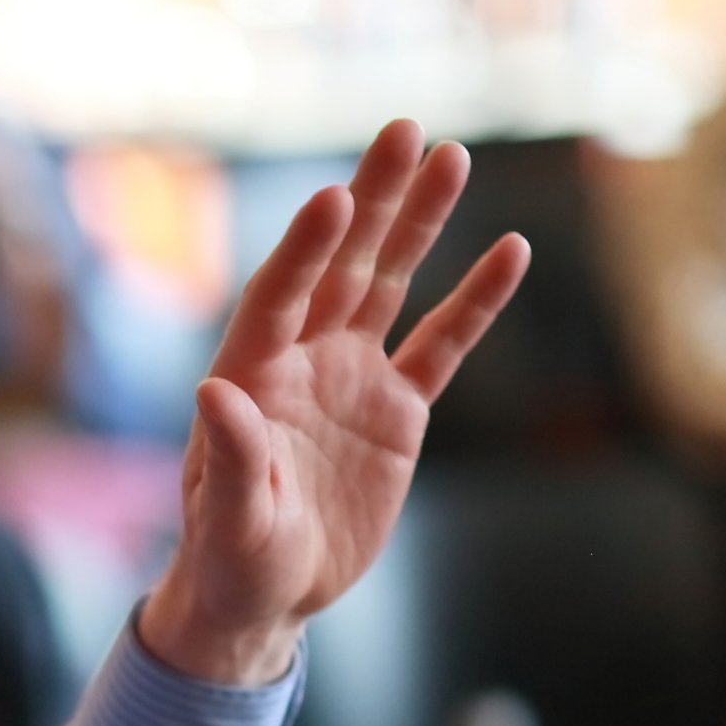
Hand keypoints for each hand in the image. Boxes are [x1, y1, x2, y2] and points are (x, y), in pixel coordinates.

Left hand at [139, 121, 531, 685]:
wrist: (266, 594)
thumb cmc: (230, 560)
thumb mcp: (227, 520)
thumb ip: (229, 458)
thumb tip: (215, 393)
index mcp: (251, 376)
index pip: (278, 295)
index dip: (303, 249)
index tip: (332, 197)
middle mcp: (301, 359)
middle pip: (340, 264)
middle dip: (373, 200)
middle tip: (405, 131)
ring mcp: (351, 377)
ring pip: (390, 284)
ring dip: (420, 224)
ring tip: (455, 158)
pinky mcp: (397, 410)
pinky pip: (442, 344)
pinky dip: (474, 302)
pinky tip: (510, 251)